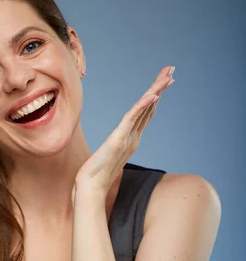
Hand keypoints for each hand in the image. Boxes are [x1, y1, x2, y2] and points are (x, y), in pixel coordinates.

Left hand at [71, 65, 174, 206]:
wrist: (90, 190)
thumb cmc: (94, 178)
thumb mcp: (103, 159)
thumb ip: (109, 152)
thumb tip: (108, 151)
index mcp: (129, 140)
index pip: (143, 114)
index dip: (153, 98)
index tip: (162, 84)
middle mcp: (132, 138)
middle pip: (149, 108)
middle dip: (159, 88)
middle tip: (171, 71)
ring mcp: (127, 139)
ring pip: (144, 110)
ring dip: (156, 92)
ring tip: (167, 77)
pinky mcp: (118, 141)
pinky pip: (132, 120)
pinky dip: (143, 107)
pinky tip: (152, 96)